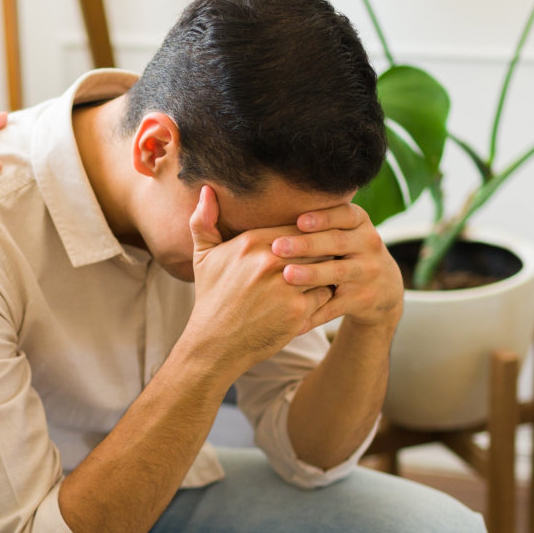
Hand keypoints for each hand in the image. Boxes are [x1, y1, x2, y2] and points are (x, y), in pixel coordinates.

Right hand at [181, 186, 340, 372]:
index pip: (298, 226)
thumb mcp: (203, 257)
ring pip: (324, 267)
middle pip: (315, 244)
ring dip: (327, 271)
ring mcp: (285, 286)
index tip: (314, 239)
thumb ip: (204, 221)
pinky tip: (317, 297)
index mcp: (252, 242)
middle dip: (323, 250)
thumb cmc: (212, 297)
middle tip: (330, 253)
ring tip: (329, 272)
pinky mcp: (297, 311)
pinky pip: (325, 294)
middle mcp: (270, 261)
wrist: (215, 343)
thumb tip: (206, 190)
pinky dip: (323, 295)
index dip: (309, 233)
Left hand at [268, 204, 403, 328]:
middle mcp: (368, 245)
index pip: (345, 215)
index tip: (299, 220)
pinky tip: (292, 318)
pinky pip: (334, 307)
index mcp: (360, 224)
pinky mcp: (362, 300)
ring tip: (286, 276)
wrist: (384, 288)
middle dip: (307, 244)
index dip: (324, 217)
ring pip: (337, 273)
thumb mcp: (346, 232)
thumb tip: (274, 207)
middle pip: (338, 242)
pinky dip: (313, 314)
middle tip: (278, 247)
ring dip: (311, 274)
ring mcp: (367, 273)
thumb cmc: (349, 252)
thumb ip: (320, 222)